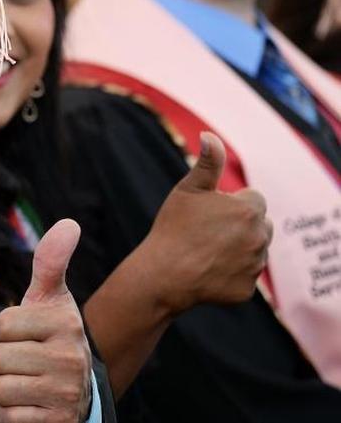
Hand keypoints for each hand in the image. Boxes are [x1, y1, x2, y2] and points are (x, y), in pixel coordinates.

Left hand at [0, 219, 92, 421]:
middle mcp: (71, 359)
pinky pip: (7, 418)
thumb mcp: (50, 298)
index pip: (2, 326)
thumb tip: (69, 223)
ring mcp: (66, 394)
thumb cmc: (53, 337)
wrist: (77, 392)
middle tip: (25, 362)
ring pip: (0, 389)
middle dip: (3, 362)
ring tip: (28, 382)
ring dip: (6, 389)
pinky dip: (11, 414)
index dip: (3, 331)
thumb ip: (50, 262)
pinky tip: (30, 405)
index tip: (22, 335)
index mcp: (66, 323)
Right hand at [140, 132, 271, 313]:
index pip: (253, 199)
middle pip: (258, 224)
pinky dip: (231, 273)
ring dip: (238, 248)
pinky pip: (244, 276)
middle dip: (240, 225)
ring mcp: (255, 266)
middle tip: (208, 230)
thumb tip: (210, 135)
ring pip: (254, 250)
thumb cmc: (174, 227)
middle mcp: (260, 238)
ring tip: (206, 250)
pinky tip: (207, 270)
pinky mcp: (247, 289)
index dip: (230, 202)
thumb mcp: (189, 189)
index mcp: (249, 210)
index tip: (209, 211)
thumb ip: (208, 162)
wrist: (164, 274)